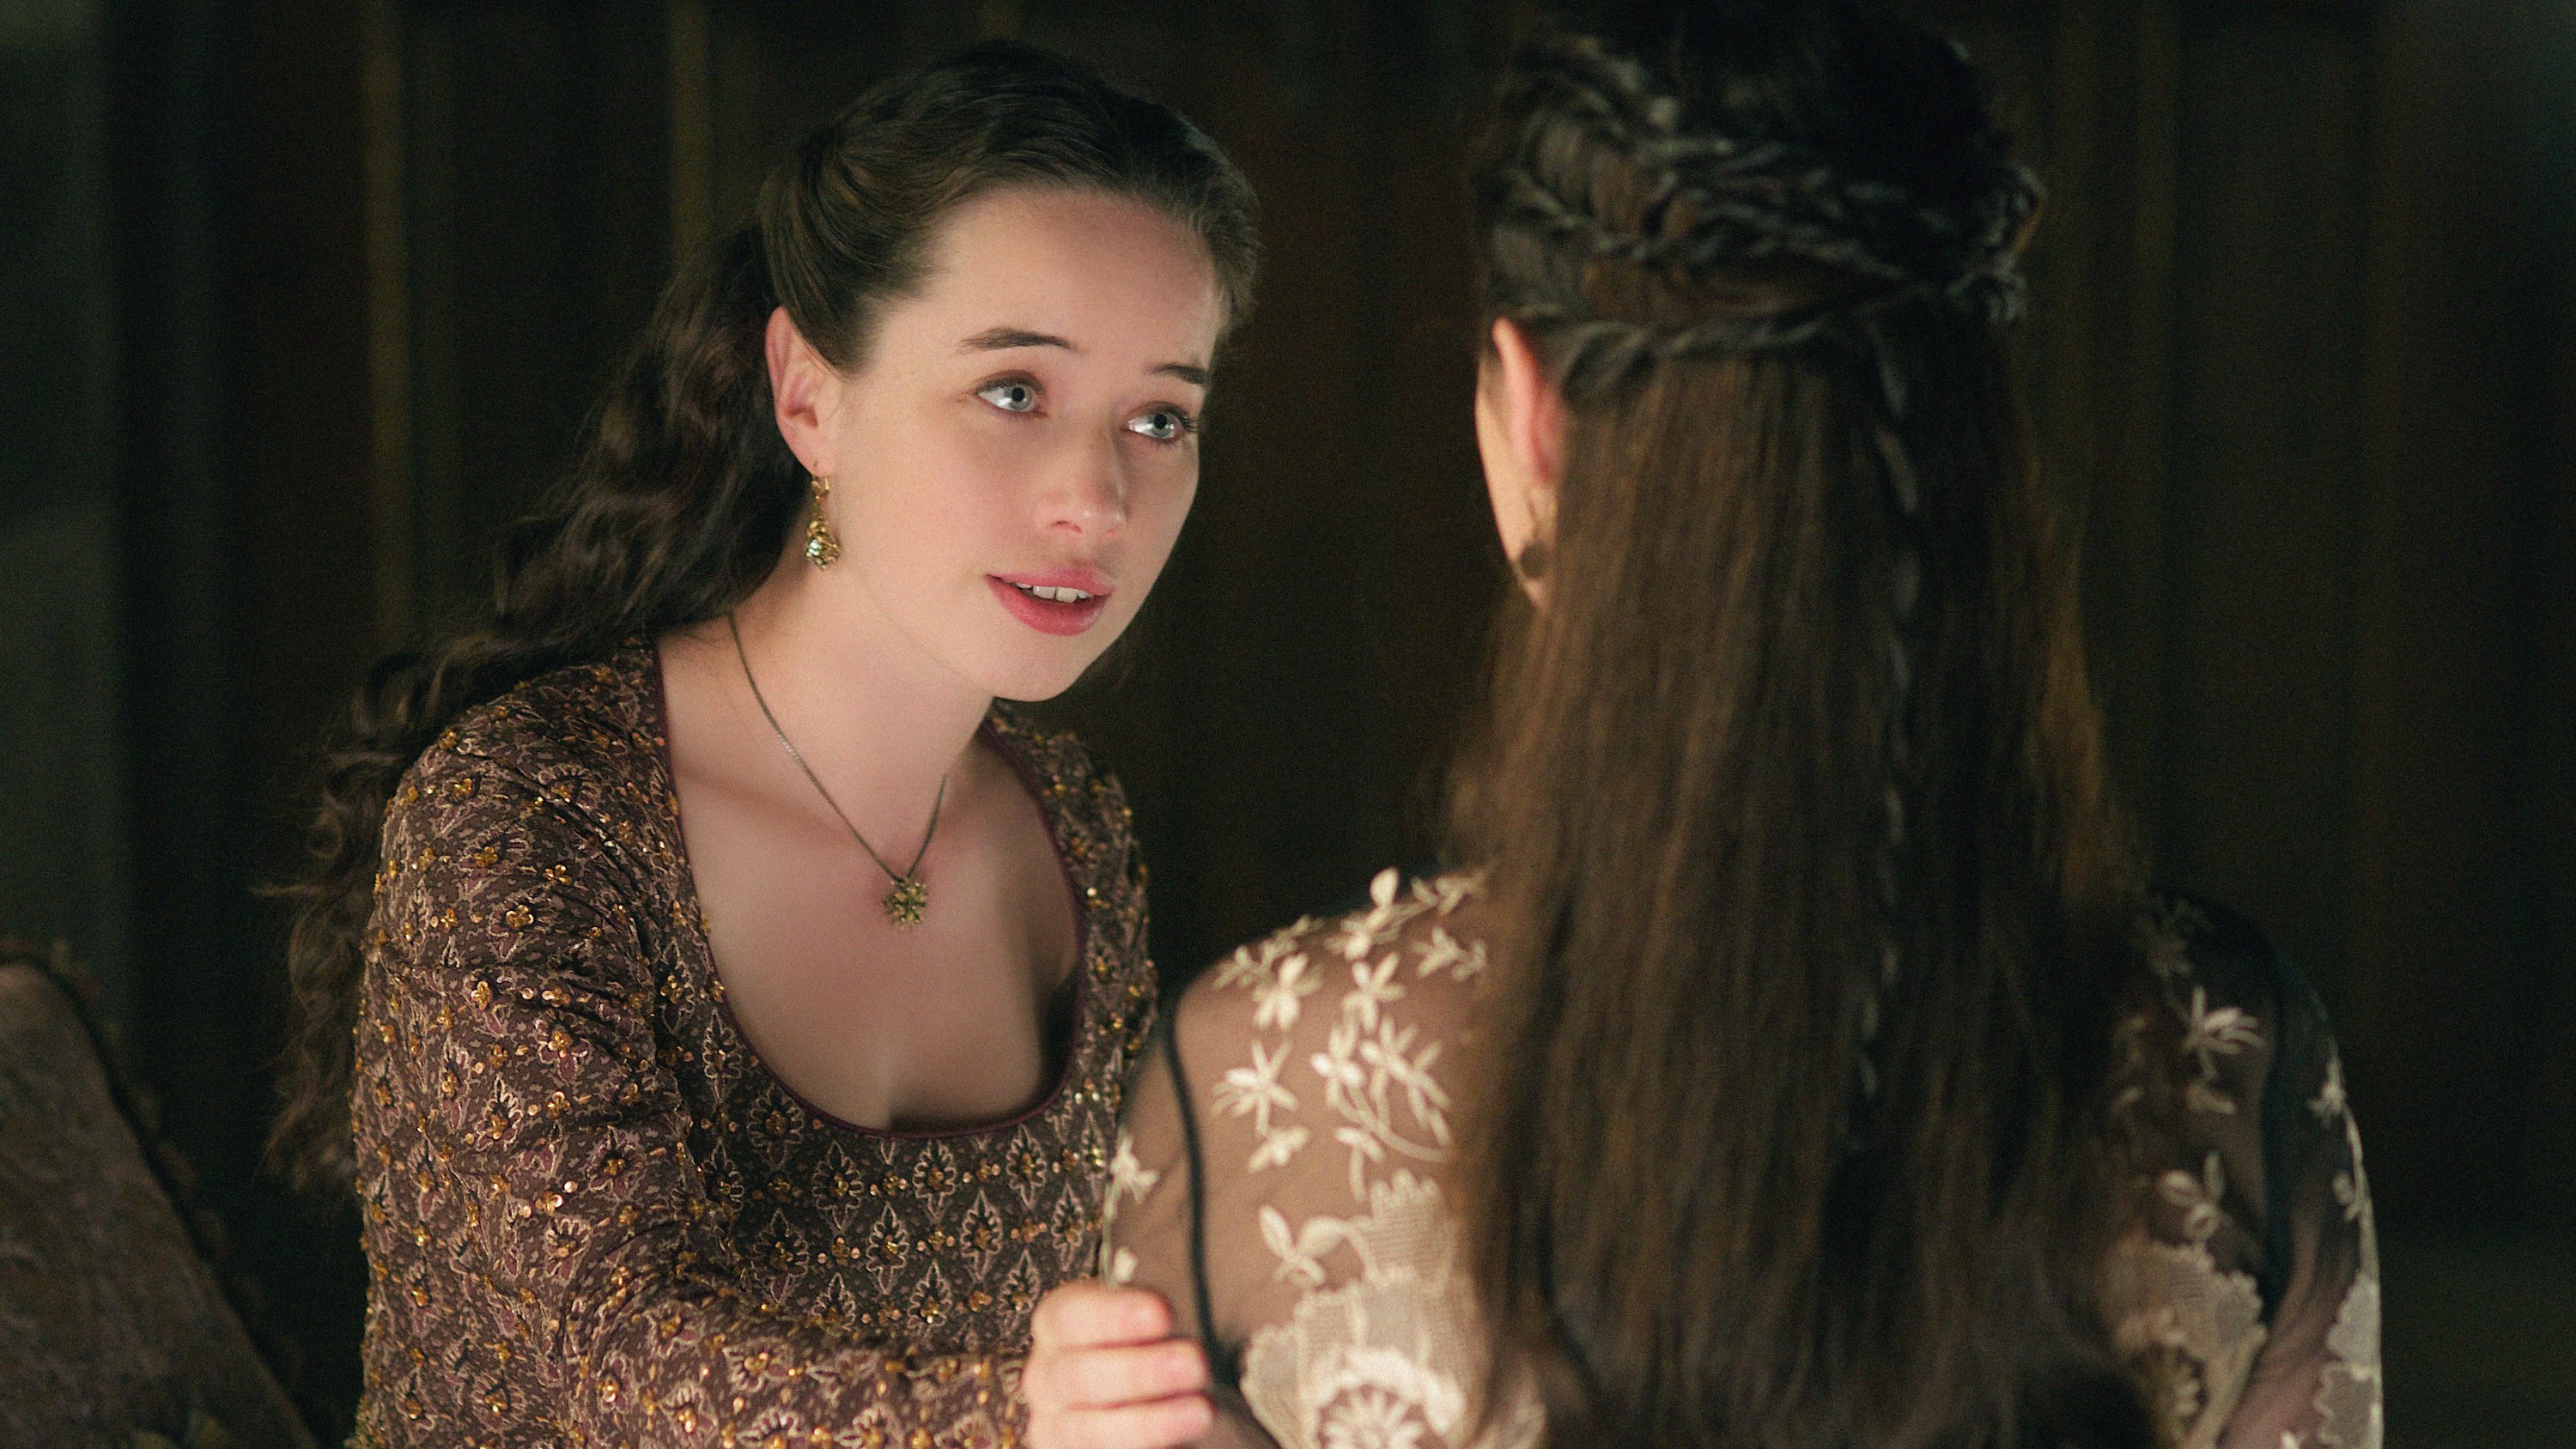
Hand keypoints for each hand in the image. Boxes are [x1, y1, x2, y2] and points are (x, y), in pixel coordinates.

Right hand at [1026, 1280, 1213, 1448]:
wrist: (1119, 1398)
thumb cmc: (1140, 1345)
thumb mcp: (1139, 1320)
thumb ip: (1155, 1314)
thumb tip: (1202, 1304)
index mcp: (1056, 1326)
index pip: (1070, 1316)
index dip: (1114, 1316)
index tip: (1164, 1313)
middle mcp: (1046, 1377)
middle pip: (1079, 1376)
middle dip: (1140, 1371)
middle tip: (1195, 1363)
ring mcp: (1055, 1426)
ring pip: (1088, 1432)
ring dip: (1148, 1423)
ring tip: (1201, 1412)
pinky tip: (1183, 1445)